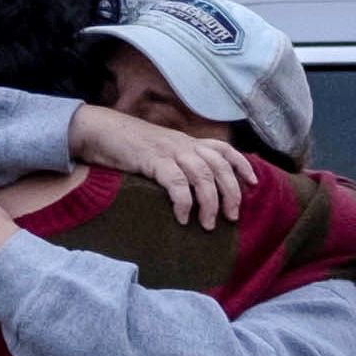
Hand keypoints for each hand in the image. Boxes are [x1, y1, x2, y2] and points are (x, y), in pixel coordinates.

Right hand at [66, 103, 251, 230]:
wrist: (101, 130)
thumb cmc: (129, 146)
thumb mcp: (161, 151)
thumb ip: (178, 163)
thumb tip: (194, 187)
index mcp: (188, 142)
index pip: (224, 149)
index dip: (242, 165)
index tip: (253, 183)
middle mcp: (184, 144)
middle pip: (219, 166)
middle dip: (231, 192)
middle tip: (232, 217)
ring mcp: (169, 151)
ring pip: (202, 175)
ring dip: (210, 202)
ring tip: (209, 224)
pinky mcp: (153, 160)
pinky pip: (176, 182)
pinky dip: (184, 202)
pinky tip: (183, 218)